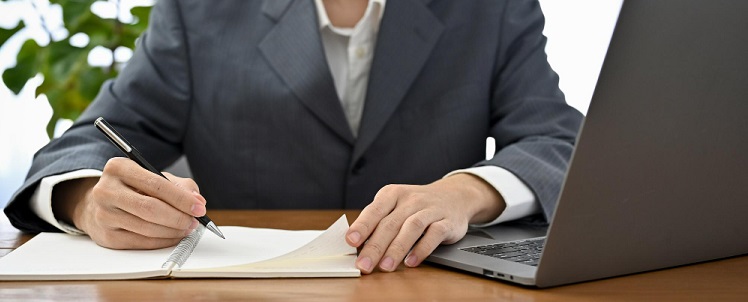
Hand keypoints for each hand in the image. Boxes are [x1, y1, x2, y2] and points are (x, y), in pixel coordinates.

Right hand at [52, 157, 206, 248]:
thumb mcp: (154, 177)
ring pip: (147, 228)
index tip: (199, 208)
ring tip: (186, 229)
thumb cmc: (133, 189)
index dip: (181, 199)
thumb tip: (198, 201)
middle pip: (150, 208)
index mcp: (119, 168)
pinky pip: (140, 242)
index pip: (156, 184)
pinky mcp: (105, 236)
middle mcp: (106, 190)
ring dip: (173, 231)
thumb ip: (180, 186)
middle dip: (179, 217)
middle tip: (194, 222)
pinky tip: (172, 237)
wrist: (98, 205)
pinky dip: (162, 241)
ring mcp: (103, 215)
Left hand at [346, 173, 505, 273]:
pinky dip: (422, 249)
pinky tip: (411, 261)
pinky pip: (434, 235)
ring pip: (411, 228)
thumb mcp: (395, 206)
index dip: (362, 226)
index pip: (375, 210)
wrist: (454, 196)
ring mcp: (430, 210)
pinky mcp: (447, 222)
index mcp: (393, 194)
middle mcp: (411, 200)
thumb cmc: (417, 205)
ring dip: (397, 249)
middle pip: (390, 223)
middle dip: (375, 246)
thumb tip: (358, 245)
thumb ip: (378, 222)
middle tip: (364, 264)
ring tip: (385, 266)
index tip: (351, 241)